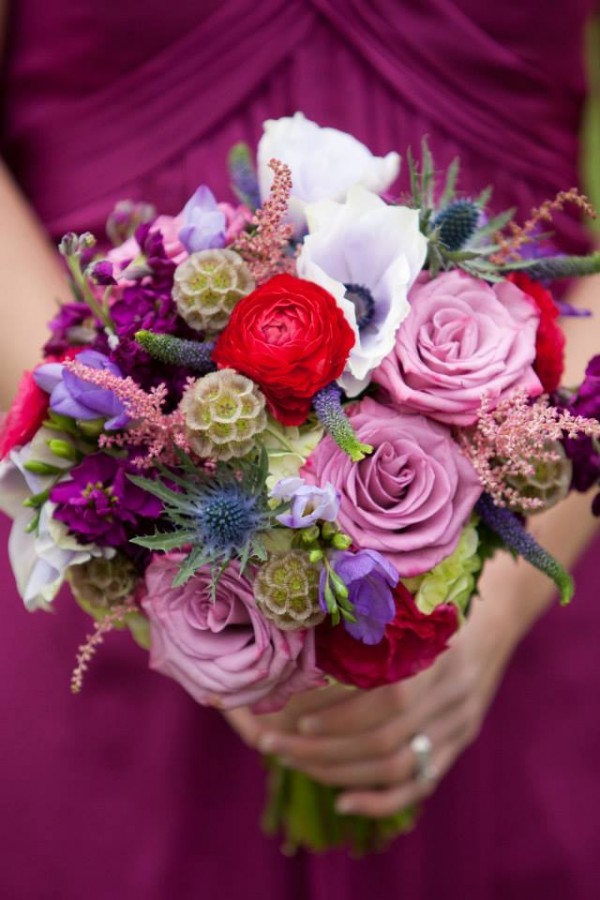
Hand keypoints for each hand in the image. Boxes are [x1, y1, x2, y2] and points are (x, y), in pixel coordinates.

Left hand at [243, 599, 516, 817]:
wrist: (496, 619)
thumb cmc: (436, 603)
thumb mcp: (409, 604)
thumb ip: (370, 622)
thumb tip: (303, 641)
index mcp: (438, 657)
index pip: (386, 700)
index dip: (339, 713)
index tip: (292, 715)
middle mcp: (452, 697)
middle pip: (384, 742)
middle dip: (321, 749)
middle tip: (273, 744)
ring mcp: (458, 727)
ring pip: (396, 769)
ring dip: (338, 773)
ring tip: (292, 763)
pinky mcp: (457, 746)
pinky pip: (420, 785)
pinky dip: (380, 801)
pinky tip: (343, 802)